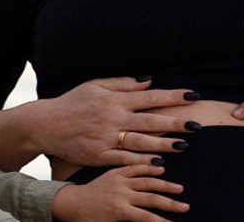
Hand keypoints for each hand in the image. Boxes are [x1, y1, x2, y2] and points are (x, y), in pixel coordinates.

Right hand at [35, 78, 199, 166]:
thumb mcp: (96, 85)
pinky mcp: (99, 155)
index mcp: (115, 100)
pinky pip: (124, 159)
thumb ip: (123, 83)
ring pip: (140, 142)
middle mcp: (113, 118)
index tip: (193, 95)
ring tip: (184, 146)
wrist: (45, 124)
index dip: (173, 96)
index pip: (150, 97)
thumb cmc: (73, 102)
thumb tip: (149, 80)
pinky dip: (141, 161)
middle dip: (175, 123)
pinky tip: (157, 163)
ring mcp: (106, 138)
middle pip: (150, 120)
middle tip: (197, 125)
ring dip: (163, 144)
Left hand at [52, 164, 186, 221]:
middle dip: (170, 203)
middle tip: (186, 206)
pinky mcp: (115, 172)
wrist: (70, 203)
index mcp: (119, 210)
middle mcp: (121, 194)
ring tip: (179, 189)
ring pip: (147, 180)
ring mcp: (119, 180)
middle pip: (151, 198)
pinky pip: (134, 167)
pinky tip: (162, 167)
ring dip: (165, 184)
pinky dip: (149, 167)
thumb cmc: (87, 220)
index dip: (161, 221)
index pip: (146, 217)